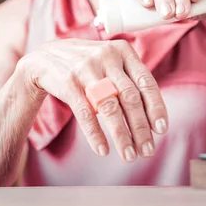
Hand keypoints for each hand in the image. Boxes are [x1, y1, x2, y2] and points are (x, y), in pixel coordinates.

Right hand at [17, 38, 167, 161]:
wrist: (44, 58)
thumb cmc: (86, 65)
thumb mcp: (110, 61)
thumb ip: (130, 80)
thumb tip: (153, 116)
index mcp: (123, 51)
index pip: (146, 82)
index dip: (156, 108)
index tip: (161, 130)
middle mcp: (106, 57)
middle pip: (130, 98)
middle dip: (141, 128)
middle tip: (147, 151)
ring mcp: (86, 69)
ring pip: (109, 107)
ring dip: (122, 135)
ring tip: (129, 155)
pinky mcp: (68, 83)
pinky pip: (85, 113)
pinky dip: (95, 134)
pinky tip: (103, 149)